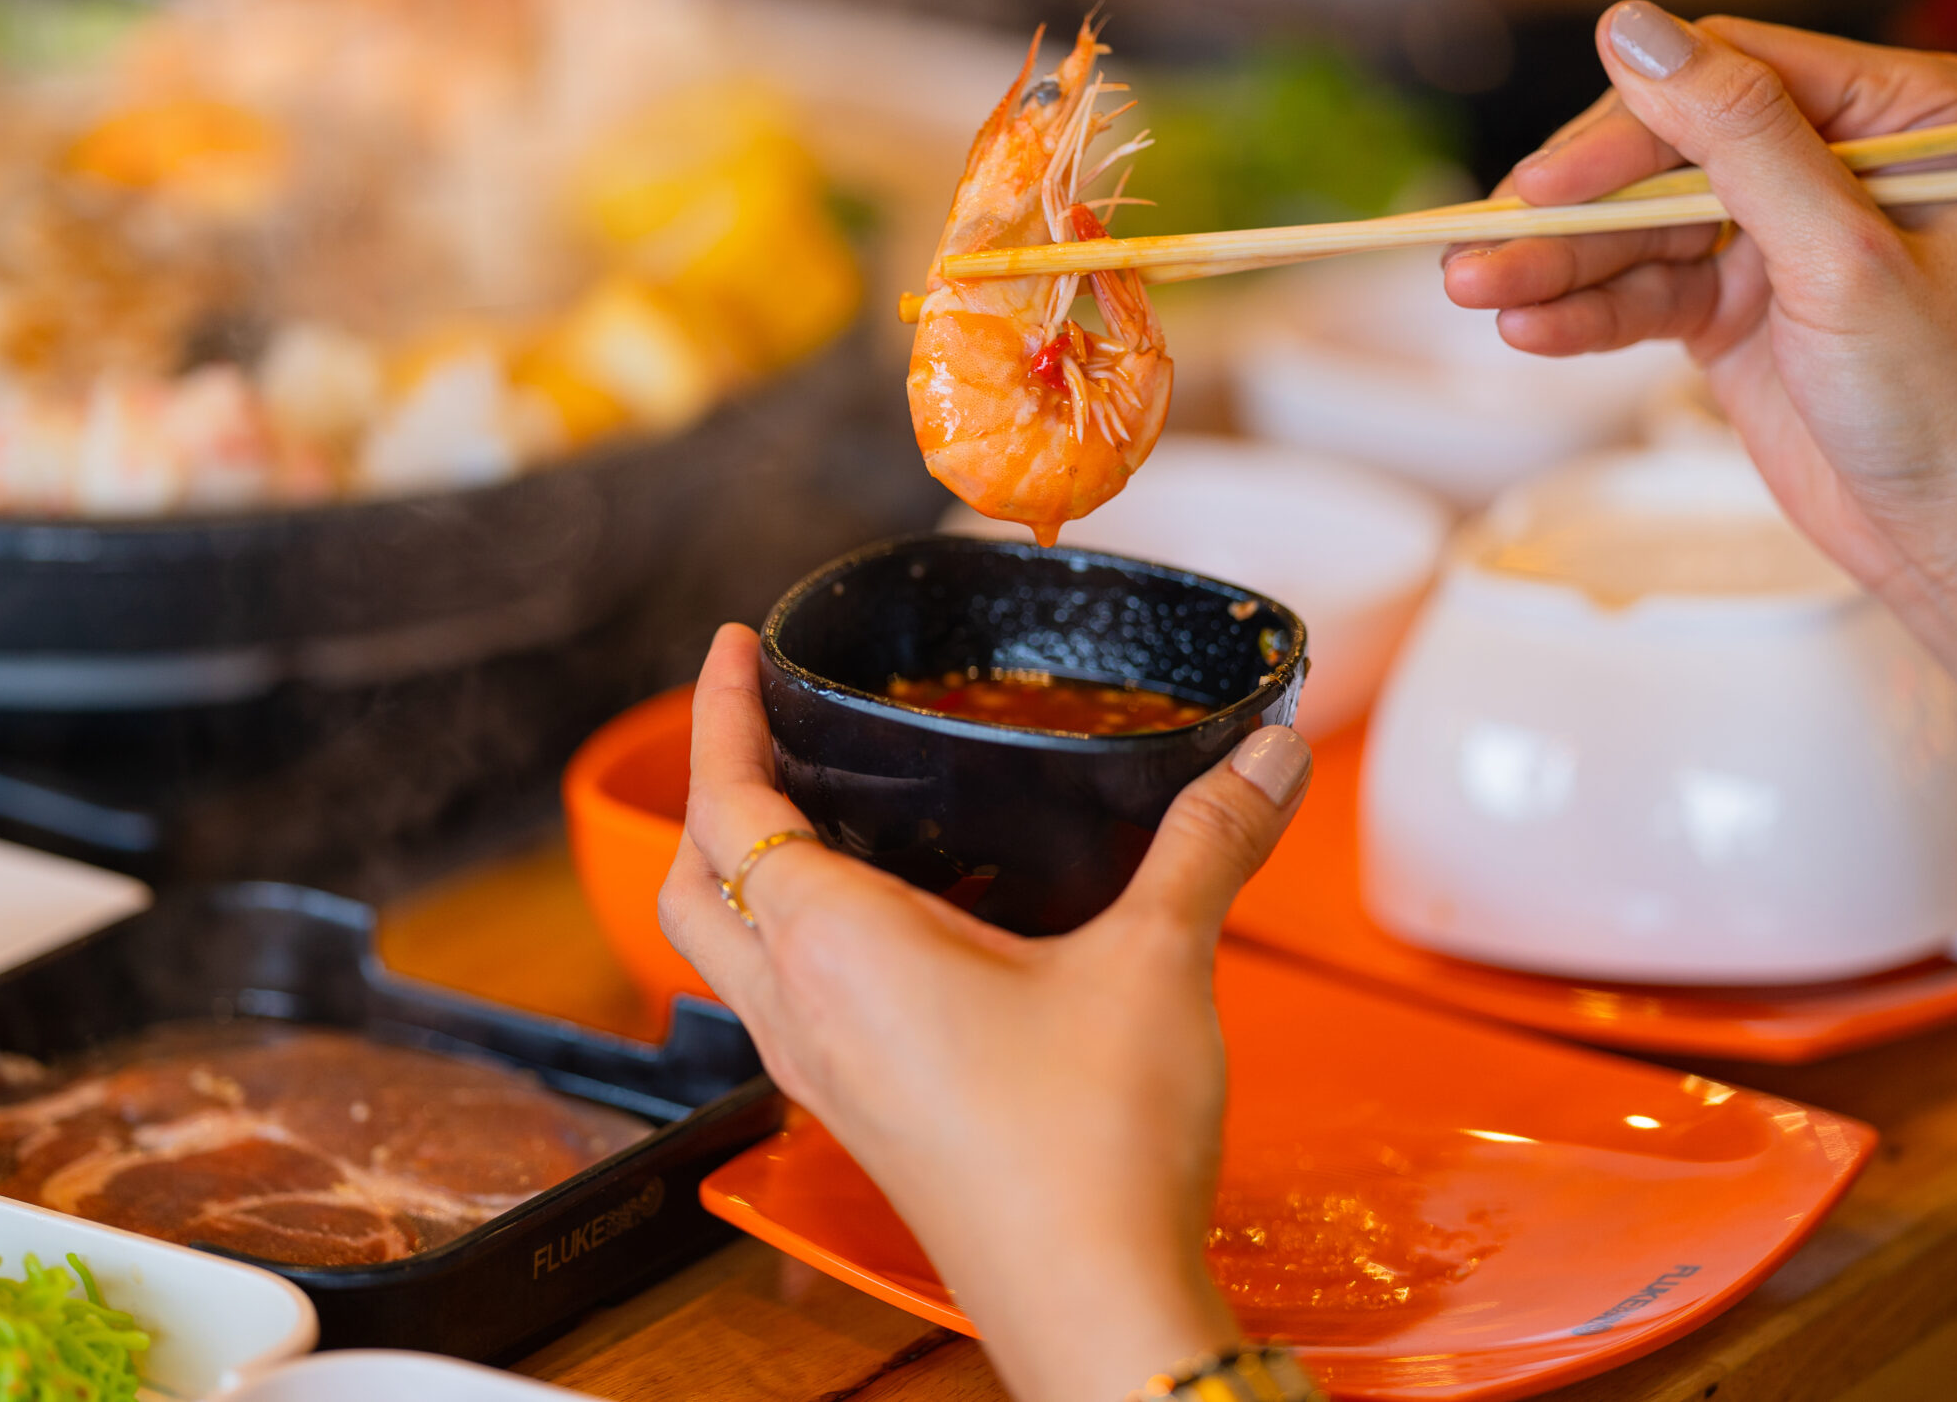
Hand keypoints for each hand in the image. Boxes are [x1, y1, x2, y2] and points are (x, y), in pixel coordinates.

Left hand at [658, 625, 1313, 1401]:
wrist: (1094, 1306)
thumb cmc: (1093, 1155)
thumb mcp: (1156, 963)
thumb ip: (1206, 842)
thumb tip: (1264, 753)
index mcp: (836, 948)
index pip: (727, 804)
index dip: (719, 715)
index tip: (733, 650)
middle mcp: (800, 1012)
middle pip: (692, 878)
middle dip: (710, 788)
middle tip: (762, 722)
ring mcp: (821, 1075)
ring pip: (726, 951)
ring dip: (740, 870)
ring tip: (814, 809)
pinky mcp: (859, 1117)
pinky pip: (782, 1006)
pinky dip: (792, 941)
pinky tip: (885, 931)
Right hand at [1442, 2, 1956, 737]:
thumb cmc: (1951, 407)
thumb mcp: (1842, 263)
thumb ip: (1741, 141)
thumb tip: (1635, 29)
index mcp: (1906, 114)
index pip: (1732, 77)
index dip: (1627, 128)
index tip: (1542, 186)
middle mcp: (1842, 156)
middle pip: (1667, 147)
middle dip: (1575, 208)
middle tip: (1480, 253)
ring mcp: (1784, 232)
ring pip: (1640, 222)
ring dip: (1557, 263)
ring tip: (1473, 293)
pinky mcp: (1739, 303)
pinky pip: (1643, 288)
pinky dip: (1584, 310)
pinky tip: (1526, 327)